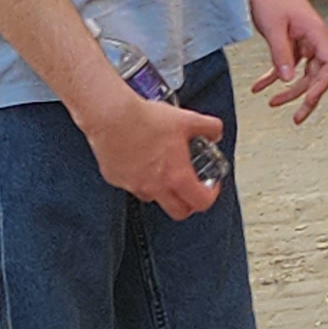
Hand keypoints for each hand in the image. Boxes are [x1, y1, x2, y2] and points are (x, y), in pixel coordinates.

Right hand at [83, 79, 222, 218]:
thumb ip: (209, 127)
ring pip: (153, 198)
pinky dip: (140, 178)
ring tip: (166, 171)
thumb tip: (215, 132)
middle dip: (189, 203)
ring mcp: (132, 185)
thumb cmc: (147, 120)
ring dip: (163, 190)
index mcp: (176, 176)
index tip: (211, 186)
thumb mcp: (189, 120)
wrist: (112, 117)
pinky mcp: (115, 179)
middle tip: (192, 188)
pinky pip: (131, 185)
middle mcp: (154, 186)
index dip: (211, 196)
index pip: (200, 202)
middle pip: (177, 211)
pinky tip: (143, 161)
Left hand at [242, 0, 327, 122]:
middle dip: (305, 95)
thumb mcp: (273, 28)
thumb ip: (282, 55)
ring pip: (302, 71)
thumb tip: (289, 80)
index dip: (322, 86)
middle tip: (295, 115)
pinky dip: (275, 75)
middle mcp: (313, 37)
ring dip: (289, 88)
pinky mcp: (290, 38)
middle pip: (317, 73)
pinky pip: (288, 62)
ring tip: (273, 103)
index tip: (309, 102)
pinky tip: (260, 85)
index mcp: (316, 33)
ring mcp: (302, 38)